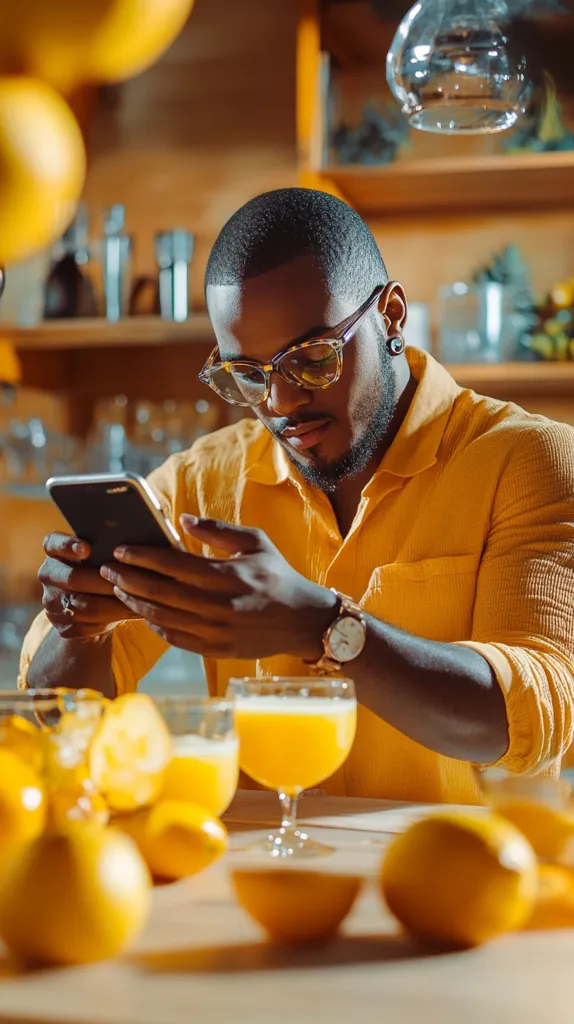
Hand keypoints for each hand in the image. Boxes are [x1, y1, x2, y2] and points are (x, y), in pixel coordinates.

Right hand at [39, 533, 139, 639]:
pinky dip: (112, 620)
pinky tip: (132, 613)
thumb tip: (131, 547)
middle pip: (73, 578)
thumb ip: (108, 548)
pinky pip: (88, 626)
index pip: (54, 544)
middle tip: (131, 581)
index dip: (68, 545)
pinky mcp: (62, 626)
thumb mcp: (101, 555)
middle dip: (104, 581)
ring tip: (139, 600)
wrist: (93, 606)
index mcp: (54, 550)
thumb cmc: (103, 570)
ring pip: (84, 605)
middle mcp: (48, 574)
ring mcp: (52, 602)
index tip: (87, 548)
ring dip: (114, 604)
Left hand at [100, 515, 337, 659]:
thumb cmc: (277, 575)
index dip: (142, 556)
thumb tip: (181, 519)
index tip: (121, 549)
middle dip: (128, 578)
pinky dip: (155, 625)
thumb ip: (218, 530)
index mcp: (226, 575)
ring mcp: (215, 631)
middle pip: (160, 591)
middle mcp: (217, 605)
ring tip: (119, 588)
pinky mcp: (214, 650)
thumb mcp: (255, 542)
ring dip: (135, 602)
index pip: (172, 563)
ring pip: (162, 617)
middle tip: (108, 568)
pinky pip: (175, 638)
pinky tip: (144, 613)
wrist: (303, 621)